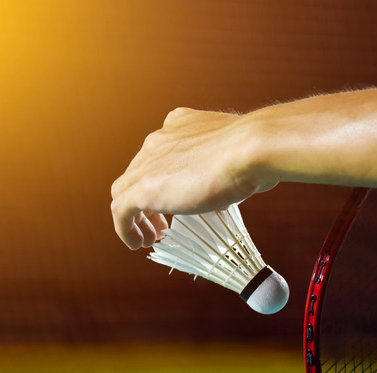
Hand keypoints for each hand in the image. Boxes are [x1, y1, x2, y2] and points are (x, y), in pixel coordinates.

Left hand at [111, 108, 274, 249]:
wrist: (250, 150)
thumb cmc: (256, 153)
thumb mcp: (239, 156)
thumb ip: (229, 167)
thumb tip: (239, 186)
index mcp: (180, 124)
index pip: (160, 152)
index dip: (164, 178)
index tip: (179, 198)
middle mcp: (160, 138)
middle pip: (139, 171)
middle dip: (149, 198)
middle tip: (164, 223)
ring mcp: (148, 162)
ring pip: (125, 190)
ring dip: (136, 216)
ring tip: (151, 237)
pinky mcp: (142, 187)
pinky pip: (121, 210)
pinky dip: (126, 229)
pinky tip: (139, 244)